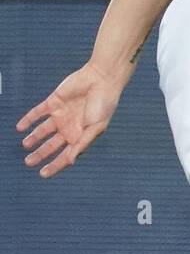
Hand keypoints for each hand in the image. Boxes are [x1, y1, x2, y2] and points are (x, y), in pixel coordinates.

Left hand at [16, 62, 124, 177]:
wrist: (101, 79)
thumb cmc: (104, 104)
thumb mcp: (96, 127)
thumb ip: (82, 144)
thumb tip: (70, 161)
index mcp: (80, 136)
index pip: (65, 155)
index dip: (55, 165)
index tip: (43, 174)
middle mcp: (69, 128)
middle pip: (51, 145)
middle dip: (40, 154)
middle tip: (28, 162)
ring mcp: (60, 115)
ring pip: (42, 131)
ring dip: (33, 138)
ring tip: (25, 144)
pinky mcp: (53, 102)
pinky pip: (37, 113)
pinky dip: (29, 120)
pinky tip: (21, 127)